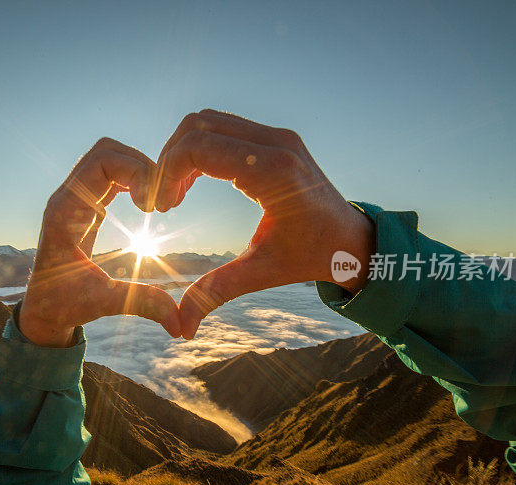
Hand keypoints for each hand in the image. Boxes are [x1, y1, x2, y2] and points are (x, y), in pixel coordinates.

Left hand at [20, 138, 180, 346]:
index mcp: (65, 212)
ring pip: (109, 158)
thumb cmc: (63, 305)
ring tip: (159, 202)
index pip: (101, 162)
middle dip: (142, 165)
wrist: (42, 308)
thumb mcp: (103, 303)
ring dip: (139, 170)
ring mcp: (75, 198)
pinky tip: (149, 204)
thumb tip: (180, 323)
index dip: (136, 172)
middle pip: (106, 151)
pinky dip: (134, 179)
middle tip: (163, 200)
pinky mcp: (85, 206)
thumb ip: (141, 304)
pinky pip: (110, 175)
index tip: (154, 207)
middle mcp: (67, 198)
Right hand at [155, 110, 374, 339]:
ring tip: (176, 196)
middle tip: (163, 202)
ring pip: (208, 122)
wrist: (354, 240)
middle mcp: (276, 143)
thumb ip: (216, 292)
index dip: (167, 174)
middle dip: (169, 160)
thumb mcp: (261, 273)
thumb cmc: (312, 257)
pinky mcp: (276, 139)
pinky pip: (224, 129)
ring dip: (183, 154)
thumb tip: (181, 331)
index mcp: (273, 171)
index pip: (199, 148)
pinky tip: (193, 185)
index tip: (161, 209)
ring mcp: (277, 136)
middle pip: (198, 125)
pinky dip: (200, 151)